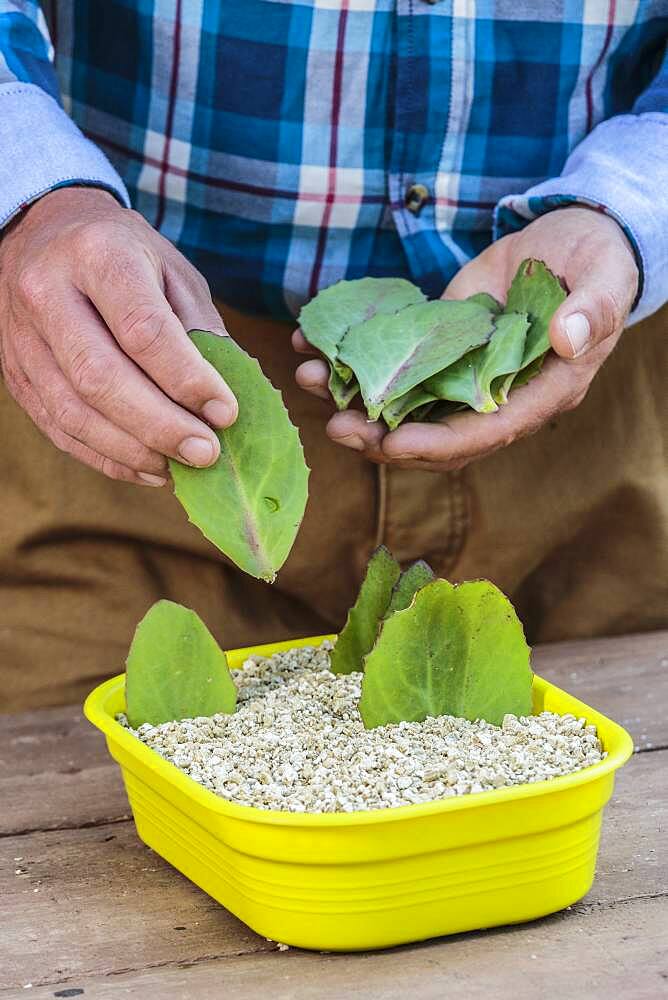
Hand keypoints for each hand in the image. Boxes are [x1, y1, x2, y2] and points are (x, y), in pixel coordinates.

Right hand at [0, 187, 236, 484]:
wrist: (44, 231)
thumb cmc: (125, 254)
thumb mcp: (173, 270)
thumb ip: (199, 330)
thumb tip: (222, 404)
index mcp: (98, 254)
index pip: (143, 329)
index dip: (187, 379)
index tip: (226, 413)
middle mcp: (48, 292)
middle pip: (100, 377)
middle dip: (160, 426)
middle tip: (205, 453)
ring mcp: (22, 337)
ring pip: (73, 412)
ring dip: (133, 451)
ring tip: (180, 468)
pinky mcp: (15, 373)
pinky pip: (58, 430)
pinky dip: (107, 459)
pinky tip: (148, 469)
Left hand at [293, 207, 638, 470]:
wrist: (571, 238)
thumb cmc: (596, 260)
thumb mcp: (604, 279)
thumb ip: (592, 310)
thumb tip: (569, 338)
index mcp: (537, 395)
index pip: (483, 435)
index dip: (437, 445)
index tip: (392, 444)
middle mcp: (492, 395)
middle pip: (430, 434)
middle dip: (380, 436)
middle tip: (336, 425)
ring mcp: (459, 374)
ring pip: (401, 403)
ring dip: (353, 399)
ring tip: (308, 376)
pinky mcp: (436, 347)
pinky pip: (392, 363)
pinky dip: (352, 359)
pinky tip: (312, 344)